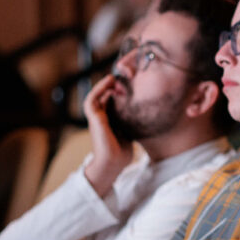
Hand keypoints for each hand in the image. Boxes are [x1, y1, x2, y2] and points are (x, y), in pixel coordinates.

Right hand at [83, 74, 133, 196]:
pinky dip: (99, 89)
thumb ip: (133, 121)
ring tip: (114, 76)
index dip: (119, 91)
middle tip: (124, 76)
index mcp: (108, 120)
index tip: (131, 83)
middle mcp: (101, 117)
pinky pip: (92, 99)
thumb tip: (147, 112)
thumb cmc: (122, 152)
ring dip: (104, 84)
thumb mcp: (130, 131)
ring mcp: (96, 117)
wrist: (113, 163)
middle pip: (104, 95)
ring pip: (96, 95)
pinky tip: (109, 82)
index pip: (112, 100)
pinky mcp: (93, 118)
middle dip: (113, 85)